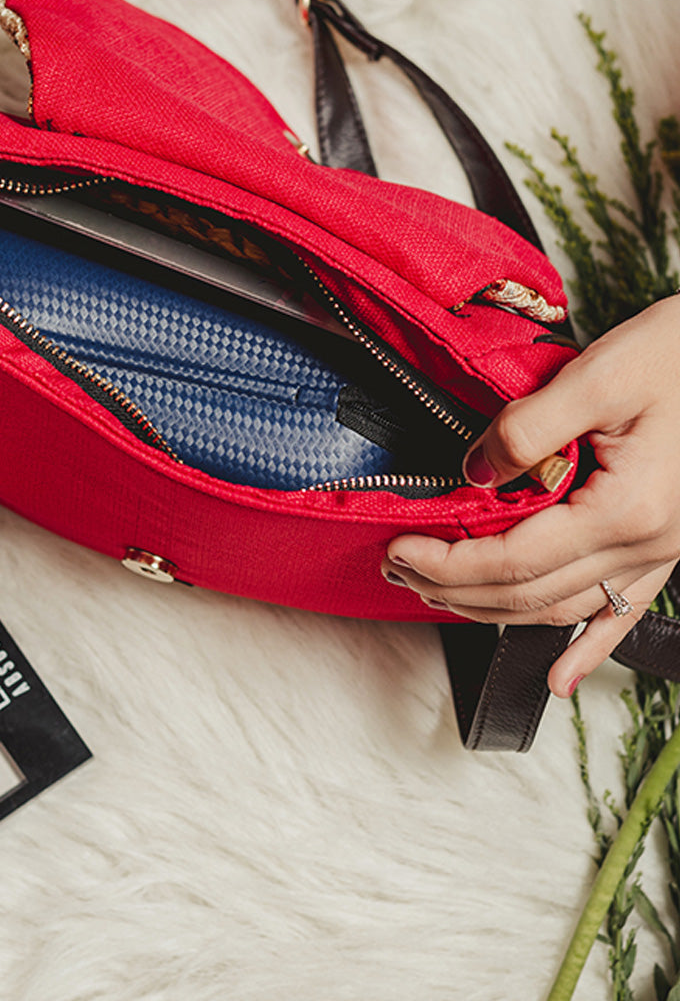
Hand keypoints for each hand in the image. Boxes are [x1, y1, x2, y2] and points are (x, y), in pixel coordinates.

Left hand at [380, 295, 679, 696]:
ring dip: (494, 612)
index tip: (399, 550)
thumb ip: (526, 429)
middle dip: (454, 589)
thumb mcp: (598, 375)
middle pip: (529, 593)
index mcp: (625, 510)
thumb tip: (473, 473)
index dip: (447, 563)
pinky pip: (621, 613)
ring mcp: (660, 552)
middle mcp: (646, 544)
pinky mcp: (666, 544)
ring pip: (563, 608)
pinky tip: (560, 676)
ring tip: (440, 595)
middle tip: (398, 570)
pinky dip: (587, 647)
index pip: (513, 560)